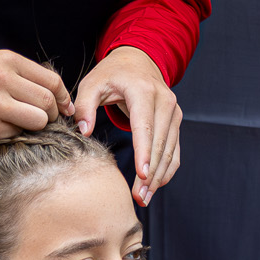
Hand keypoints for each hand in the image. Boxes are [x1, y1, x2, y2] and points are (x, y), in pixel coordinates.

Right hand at [0, 50, 72, 145]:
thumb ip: (22, 76)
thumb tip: (57, 96)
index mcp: (7, 60)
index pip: (51, 81)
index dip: (62, 99)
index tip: (63, 110)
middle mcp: (1, 78)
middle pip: (48, 102)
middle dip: (51, 115)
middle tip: (42, 121)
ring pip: (38, 120)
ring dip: (34, 127)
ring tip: (20, 125)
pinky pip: (17, 135)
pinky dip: (13, 135)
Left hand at [73, 46, 180, 204]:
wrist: (138, 61)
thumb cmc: (112, 74)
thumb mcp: (93, 82)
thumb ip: (84, 105)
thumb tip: (84, 131)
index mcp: (143, 91)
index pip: (145, 126)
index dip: (144, 152)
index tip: (142, 174)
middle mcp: (164, 101)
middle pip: (160, 143)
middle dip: (150, 173)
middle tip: (138, 197)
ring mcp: (173, 113)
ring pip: (170, 151)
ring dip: (159, 176)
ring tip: (144, 198)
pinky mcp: (175, 122)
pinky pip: (175, 151)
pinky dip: (167, 169)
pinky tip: (155, 185)